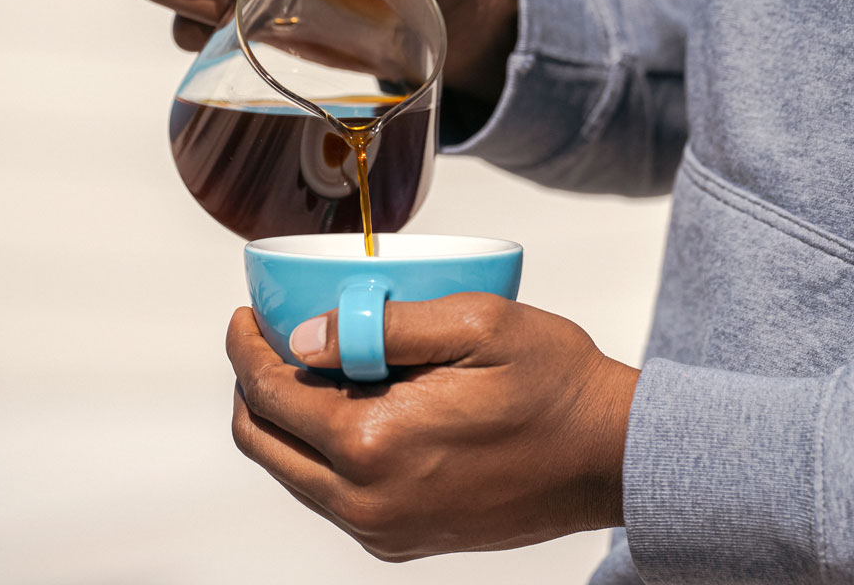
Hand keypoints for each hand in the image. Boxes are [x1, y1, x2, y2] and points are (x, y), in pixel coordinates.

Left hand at [226, 295, 639, 561]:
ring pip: (293, 473)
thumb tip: (307, 337)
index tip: (244, 316)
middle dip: (251, 385)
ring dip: (283, 418)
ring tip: (306, 363)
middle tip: (263, 337)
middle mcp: (369, 502)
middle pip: (266, 444)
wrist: (609, 457)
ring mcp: (386, 528)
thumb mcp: (476, 324)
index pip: (271, 397)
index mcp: (376, 446)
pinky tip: (347, 405)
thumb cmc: (553, 383)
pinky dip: (318, 448)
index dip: (245, 350)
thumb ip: (383, 326)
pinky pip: (331, 493)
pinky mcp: (405, 536)